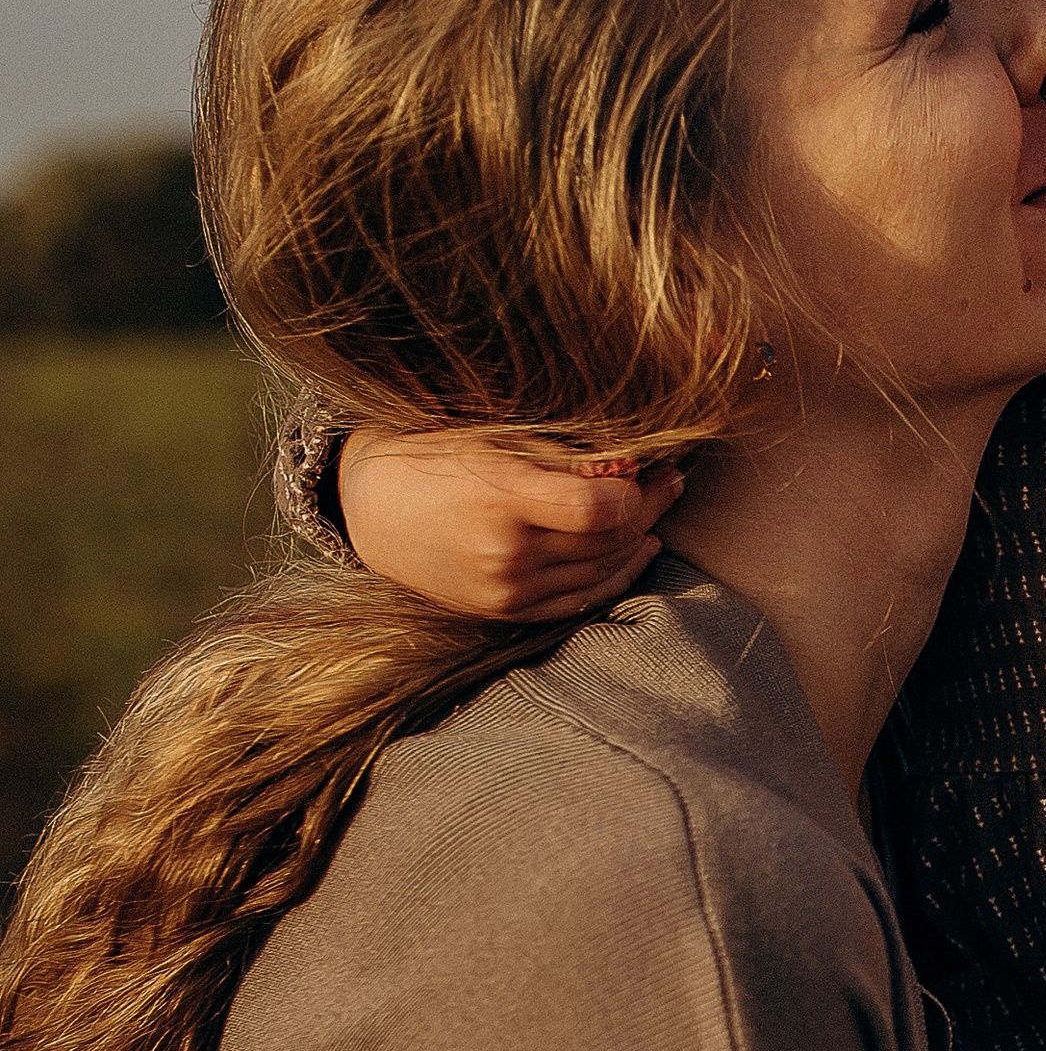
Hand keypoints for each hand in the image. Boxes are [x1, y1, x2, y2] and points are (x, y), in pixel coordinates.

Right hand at [338, 428, 683, 617]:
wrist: (371, 509)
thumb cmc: (433, 458)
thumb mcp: (491, 438)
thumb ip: (563, 456)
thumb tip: (633, 465)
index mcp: (501, 500)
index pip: (600, 509)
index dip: (635, 491)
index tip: (650, 468)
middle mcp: (506, 554)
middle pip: (607, 539)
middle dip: (647, 508)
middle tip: (668, 482)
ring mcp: (507, 590)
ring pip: (601, 570)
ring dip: (636, 540)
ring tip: (654, 510)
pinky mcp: (507, 611)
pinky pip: (581, 599)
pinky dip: (616, 575)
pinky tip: (636, 550)